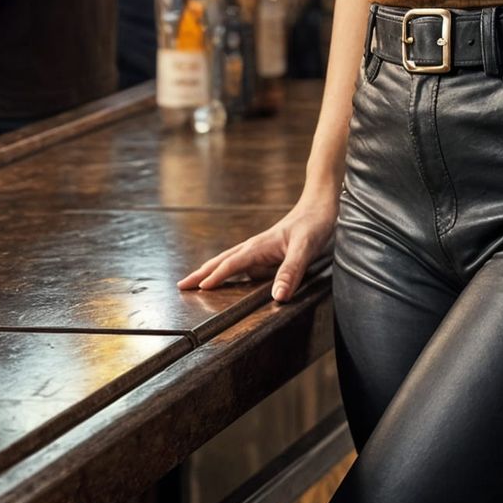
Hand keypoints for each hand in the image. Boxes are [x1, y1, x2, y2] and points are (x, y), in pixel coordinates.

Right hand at [178, 188, 338, 298]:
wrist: (321, 205)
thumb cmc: (314, 224)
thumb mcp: (305, 249)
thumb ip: (290, 272)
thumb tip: (277, 297)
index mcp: (259, 246)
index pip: (232, 264)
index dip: (216, 277)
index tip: (197, 289)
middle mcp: (255, 246)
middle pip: (222, 260)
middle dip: (201, 273)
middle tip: (181, 285)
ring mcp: (260, 248)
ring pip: (230, 260)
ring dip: (211, 270)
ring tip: (197, 282)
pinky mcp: (268, 250)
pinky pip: (242, 262)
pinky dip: (229, 269)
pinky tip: (229, 275)